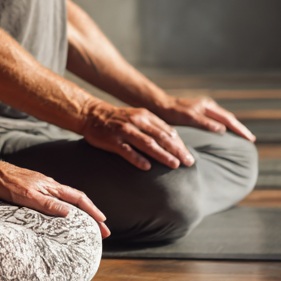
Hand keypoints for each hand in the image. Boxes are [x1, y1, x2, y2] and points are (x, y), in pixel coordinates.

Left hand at [0, 160, 110, 237]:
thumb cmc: (5, 183)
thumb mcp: (27, 196)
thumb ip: (48, 204)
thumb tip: (70, 213)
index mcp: (51, 186)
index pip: (79, 198)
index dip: (93, 211)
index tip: (104, 224)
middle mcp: (49, 184)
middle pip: (76, 199)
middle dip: (91, 214)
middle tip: (101, 230)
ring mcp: (41, 185)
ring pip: (66, 198)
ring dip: (79, 211)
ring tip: (85, 224)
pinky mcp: (32, 188)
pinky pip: (55, 198)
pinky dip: (64, 207)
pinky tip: (60, 214)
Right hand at [79, 99, 195, 170]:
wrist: (92, 114)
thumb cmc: (119, 119)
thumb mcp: (138, 117)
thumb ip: (154, 127)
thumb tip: (174, 143)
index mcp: (145, 116)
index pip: (167, 131)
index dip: (180, 144)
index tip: (189, 156)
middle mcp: (137, 122)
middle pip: (161, 137)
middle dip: (177, 150)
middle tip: (189, 163)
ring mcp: (124, 131)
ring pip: (147, 144)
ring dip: (162, 154)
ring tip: (174, 165)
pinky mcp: (113, 140)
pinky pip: (127, 151)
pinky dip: (137, 158)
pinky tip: (147, 167)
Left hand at [150, 95, 255, 141]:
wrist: (159, 105)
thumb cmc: (172, 112)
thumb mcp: (188, 118)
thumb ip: (204, 123)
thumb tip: (222, 129)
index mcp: (208, 106)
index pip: (229, 119)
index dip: (240, 129)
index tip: (250, 139)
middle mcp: (208, 106)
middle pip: (228, 118)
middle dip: (239, 129)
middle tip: (250, 140)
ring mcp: (203, 110)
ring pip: (222, 120)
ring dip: (232, 129)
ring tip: (240, 139)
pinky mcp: (198, 115)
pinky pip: (215, 122)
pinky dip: (223, 128)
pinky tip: (223, 136)